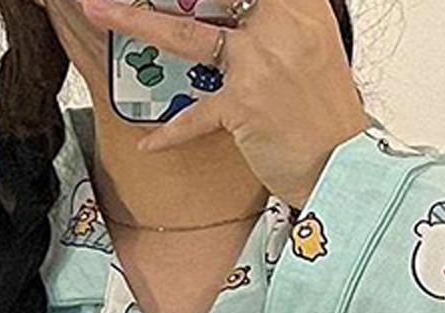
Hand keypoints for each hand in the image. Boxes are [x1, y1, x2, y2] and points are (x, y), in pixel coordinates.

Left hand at [79, 0, 370, 208]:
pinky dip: (170, 133)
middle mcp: (280, 23)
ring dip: (135, 21)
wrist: (346, 164)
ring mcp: (259, 63)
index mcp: (300, 3)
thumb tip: (240, 11)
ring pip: (185, 35)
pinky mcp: (243, 107)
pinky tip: (148, 141)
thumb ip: (278, 17)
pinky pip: (194, 115)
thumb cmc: (327, 112)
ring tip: (98, 12)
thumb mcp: (313, 44)